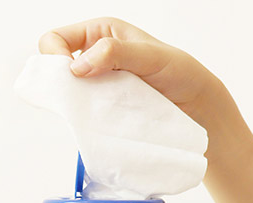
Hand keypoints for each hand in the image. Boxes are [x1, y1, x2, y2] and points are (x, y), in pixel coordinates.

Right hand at [39, 17, 252, 202]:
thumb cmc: (182, 76)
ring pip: (66, 91)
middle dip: (59, 79)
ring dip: (72, 99)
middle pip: (55, 65)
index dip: (54, 55)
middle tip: (79, 94)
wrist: (198, 111)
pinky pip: (80, 112)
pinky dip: (81, 115)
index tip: (69, 74)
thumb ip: (116, 53)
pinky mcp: (104, 109)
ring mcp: (99, 85)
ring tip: (92, 107)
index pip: (57, 39)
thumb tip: (76, 66)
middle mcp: (96, 57)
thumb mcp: (152, 57)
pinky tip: (95, 119)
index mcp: (102, 33)